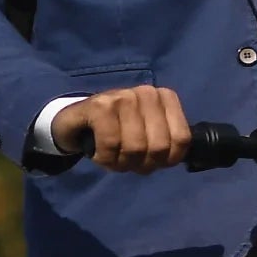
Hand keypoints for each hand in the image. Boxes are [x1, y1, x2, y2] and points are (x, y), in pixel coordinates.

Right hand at [53, 84, 191, 172]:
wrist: (74, 121)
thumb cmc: (116, 131)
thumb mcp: (147, 135)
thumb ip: (167, 144)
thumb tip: (179, 159)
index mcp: (164, 98)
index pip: (181, 140)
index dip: (166, 161)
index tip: (150, 160)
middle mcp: (147, 92)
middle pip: (159, 147)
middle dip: (141, 164)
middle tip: (126, 161)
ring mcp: (123, 96)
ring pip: (135, 148)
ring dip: (121, 163)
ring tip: (112, 157)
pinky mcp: (100, 105)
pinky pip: (111, 145)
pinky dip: (105, 158)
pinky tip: (99, 153)